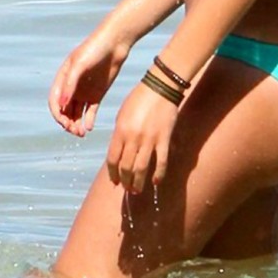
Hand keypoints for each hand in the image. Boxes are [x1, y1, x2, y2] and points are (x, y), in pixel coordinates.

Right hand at [48, 31, 128, 137]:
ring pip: (76, 114)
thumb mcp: (80, 64)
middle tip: (74, 132)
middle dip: (66, 123)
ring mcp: (84, 91)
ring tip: (81, 134)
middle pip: (64, 110)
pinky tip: (89, 127)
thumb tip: (62, 105)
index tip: (64, 123)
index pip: (54, 101)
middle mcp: (71, 87)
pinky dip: (88, 121)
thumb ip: (70, 83)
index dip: (57, 114)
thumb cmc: (95, 48)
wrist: (115, 43)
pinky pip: (90, 112)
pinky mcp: (97, 95)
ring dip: (76, 125)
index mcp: (62, 78)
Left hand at [106, 80, 177, 194]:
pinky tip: (155, 182)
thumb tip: (118, 154)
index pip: (113, 159)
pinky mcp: (164, 139)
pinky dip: (158, 175)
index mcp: (120, 131)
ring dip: (138, 183)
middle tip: (126, 188)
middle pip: (126, 167)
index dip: (113, 173)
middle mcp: (133, 138)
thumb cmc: (138, 99)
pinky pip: (161, 162)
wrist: (160, 87)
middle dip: (125, 181)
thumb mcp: (122, 115)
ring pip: (141, 169)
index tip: (114, 181)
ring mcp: (149, 140)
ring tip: (137, 190)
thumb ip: (119, 135)